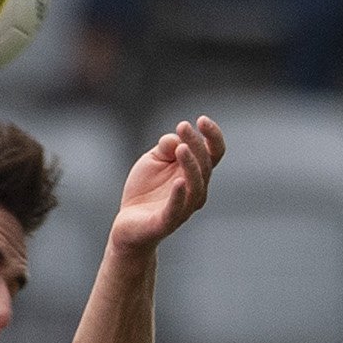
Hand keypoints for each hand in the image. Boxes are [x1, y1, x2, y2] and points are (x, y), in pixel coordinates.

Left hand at [111, 116, 225, 251]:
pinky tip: (177, 182)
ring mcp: (184, 207)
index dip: (213, 136)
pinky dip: (179, 196)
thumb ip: (165, 148)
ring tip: (181, 148)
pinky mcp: (167, 221)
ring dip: (190, 165)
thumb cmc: (145, 189)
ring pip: (195, 186)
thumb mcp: (152, 161)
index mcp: (195, 173)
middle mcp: (196, 190)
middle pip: (204, 165)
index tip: (201, 119)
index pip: (214, 153)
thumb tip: (175, 138)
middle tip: (182, 126)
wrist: (128, 223)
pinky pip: (177, 209)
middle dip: (195, 144)